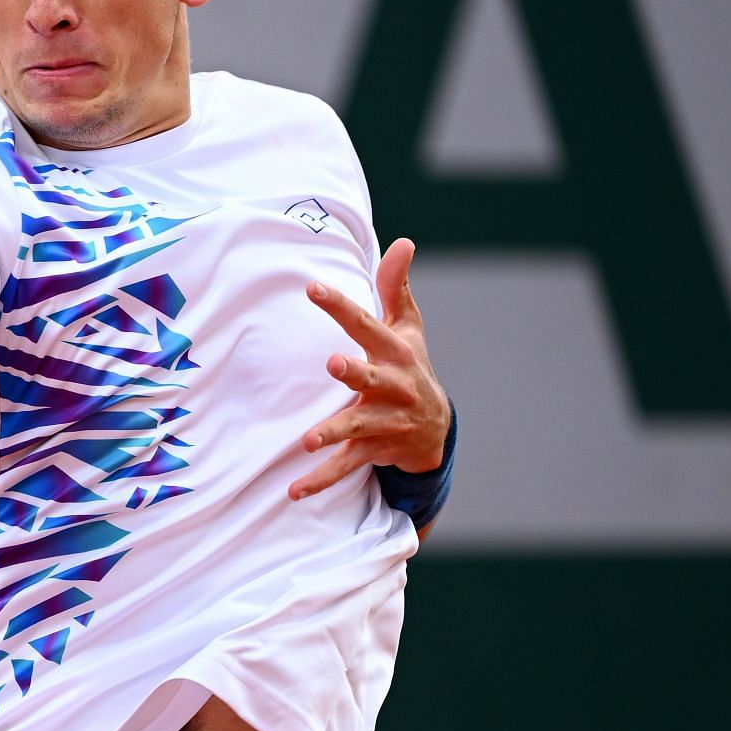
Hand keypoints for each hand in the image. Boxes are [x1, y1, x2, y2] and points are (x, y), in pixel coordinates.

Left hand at [288, 238, 450, 500]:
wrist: (436, 430)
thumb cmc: (410, 366)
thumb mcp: (408, 328)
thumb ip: (396, 287)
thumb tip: (403, 241)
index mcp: (394, 352)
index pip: (365, 324)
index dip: (341, 306)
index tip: (313, 287)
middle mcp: (393, 387)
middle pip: (371, 377)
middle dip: (354, 372)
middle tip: (333, 363)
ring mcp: (385, 422)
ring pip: (357, 427)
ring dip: (334, 432)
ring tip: (308, 439)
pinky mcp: (375, 451)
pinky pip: (347, 467)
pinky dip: (321, 480)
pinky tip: (294, 490)